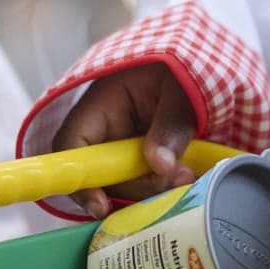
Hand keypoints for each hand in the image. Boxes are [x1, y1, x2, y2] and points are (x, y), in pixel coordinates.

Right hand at [52, 62, 198, 217]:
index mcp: (101, 102)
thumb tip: (161, 166)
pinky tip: (185, 176)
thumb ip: (171, 124)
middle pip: (100, 176)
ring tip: (187, 174)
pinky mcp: (142, 157)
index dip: (78, 179)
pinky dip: (162, 184)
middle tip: (173, 182)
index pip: (70, 145)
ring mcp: (123, 146)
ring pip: (124, 183)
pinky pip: (143, 180)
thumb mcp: (181, 89)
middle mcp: (105, 129)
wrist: (199, 62)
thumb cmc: (181, 67)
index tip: (100, 206)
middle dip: (134, 188)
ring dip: (154, 187)